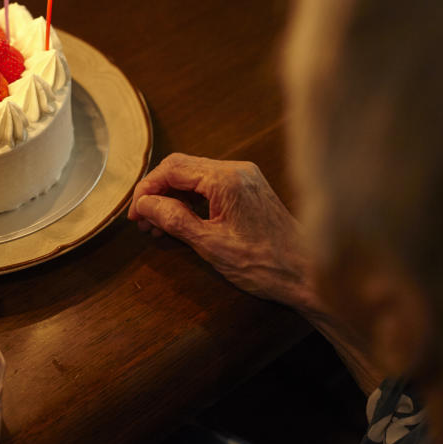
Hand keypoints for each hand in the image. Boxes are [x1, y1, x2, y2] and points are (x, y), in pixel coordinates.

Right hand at [128, 153, 317, 311]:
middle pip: (181, 168)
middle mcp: (236, 170)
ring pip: (193, 178)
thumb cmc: (265, 263)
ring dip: (171, 199)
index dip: (147, 189)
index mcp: (227, 178)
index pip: (172, 169)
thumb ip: (174, 219)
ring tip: (156, 227)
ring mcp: (243, 179)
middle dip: (157, 193)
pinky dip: (189, 202)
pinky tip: (178, 224)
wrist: (308, 275)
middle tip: (142, 222)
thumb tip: (144, 204)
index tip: (134, 213)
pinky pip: (209, 187)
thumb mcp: (210, 244)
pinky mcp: (247, 191)